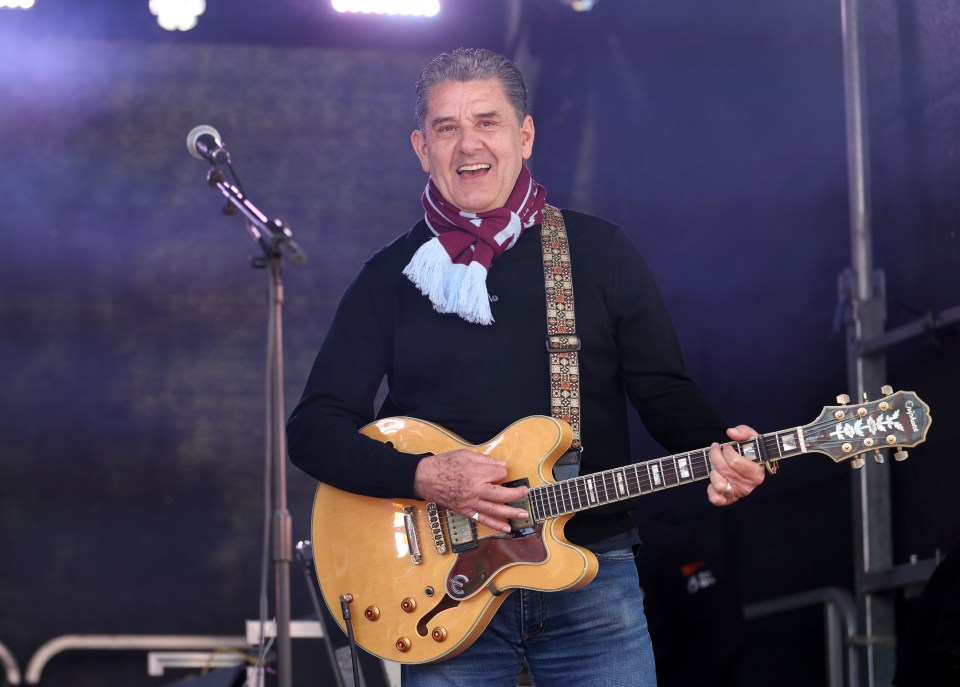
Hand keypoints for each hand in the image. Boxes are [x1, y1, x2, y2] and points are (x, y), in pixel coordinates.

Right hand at [413, 450, 528, 532]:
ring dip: (511, 513)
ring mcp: (470, 503)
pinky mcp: (465, 511)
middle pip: (502, 494)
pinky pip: (482, 520)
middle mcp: (475, 490)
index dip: (502, 470)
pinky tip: (506, 528)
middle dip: (516, 494)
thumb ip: (485, 460)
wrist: (425, 478)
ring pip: (495, 510)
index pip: (499, 473)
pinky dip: (495, 525)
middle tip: (526, 493)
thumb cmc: (444, 464)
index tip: (499, 469)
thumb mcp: (465, 454)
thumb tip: (500, 466)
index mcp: (476, 473)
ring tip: (524, 514)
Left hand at [707, 425, 764, 505]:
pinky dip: (711, 490)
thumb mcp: (751, 438)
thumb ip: (743, 431)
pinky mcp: (728, 500)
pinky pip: (715, 499)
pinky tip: (715, 479)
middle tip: (716, 449)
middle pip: (723, 469)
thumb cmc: (748, 452)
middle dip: (715, 455)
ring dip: (713, 471)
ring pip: (718, 484)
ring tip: (717, 466)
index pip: (734, 461)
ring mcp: (737, 494)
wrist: (744, 465)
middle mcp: (748, 486)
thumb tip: (731, 433)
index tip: (727, 446)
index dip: (726, 450)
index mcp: (757, 473)